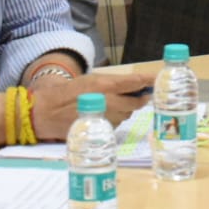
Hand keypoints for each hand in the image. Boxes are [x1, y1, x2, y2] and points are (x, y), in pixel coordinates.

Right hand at [29, 72, 152, 140]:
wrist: (49, 111)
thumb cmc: (71, 91)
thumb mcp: (94, 79)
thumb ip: (116, 83)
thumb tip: (137, 84)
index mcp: (107, 85)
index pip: (136, 82)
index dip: (150, 81)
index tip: (159, 78)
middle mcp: (111, 102)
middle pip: (137, 102)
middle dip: (140, 98)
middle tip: (139, 94)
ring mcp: (108, 118)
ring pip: (128, 114)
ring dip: (126, 109)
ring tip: (112, 103)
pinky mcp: (103, 130)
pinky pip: (117, 123)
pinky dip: (116, 118)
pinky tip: (105, 114)